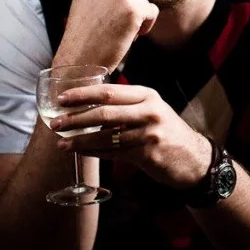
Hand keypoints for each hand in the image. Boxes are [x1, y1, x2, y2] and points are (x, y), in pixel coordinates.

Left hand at [50, 81, 210, 189]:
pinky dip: (94, 153)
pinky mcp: (147, 155)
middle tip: (55, 123)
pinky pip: (113, 153)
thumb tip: (89, 104)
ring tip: (61, 143)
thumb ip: (127, 105)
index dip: (83, 95)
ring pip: (105, 137)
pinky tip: (81, 153)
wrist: (194, 158)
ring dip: (80, 141)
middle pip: (104, 114)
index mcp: (147, 96)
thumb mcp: (152, 109)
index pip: (108, 92)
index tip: (62, 99)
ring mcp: (149, 134)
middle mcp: (149, 112)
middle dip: (75, 119)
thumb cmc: (167, 131)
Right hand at [54, 0, 158, 73]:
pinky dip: (145, 26)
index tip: (102, 17)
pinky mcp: (134, 8)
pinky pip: (152, 12)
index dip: (116, 4)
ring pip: (142, 3)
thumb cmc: (84, 35)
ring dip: (134, 19)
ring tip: (114, 31)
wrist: (80, 59)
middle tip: (107, 26)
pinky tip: (127, 35)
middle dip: (126, 11)